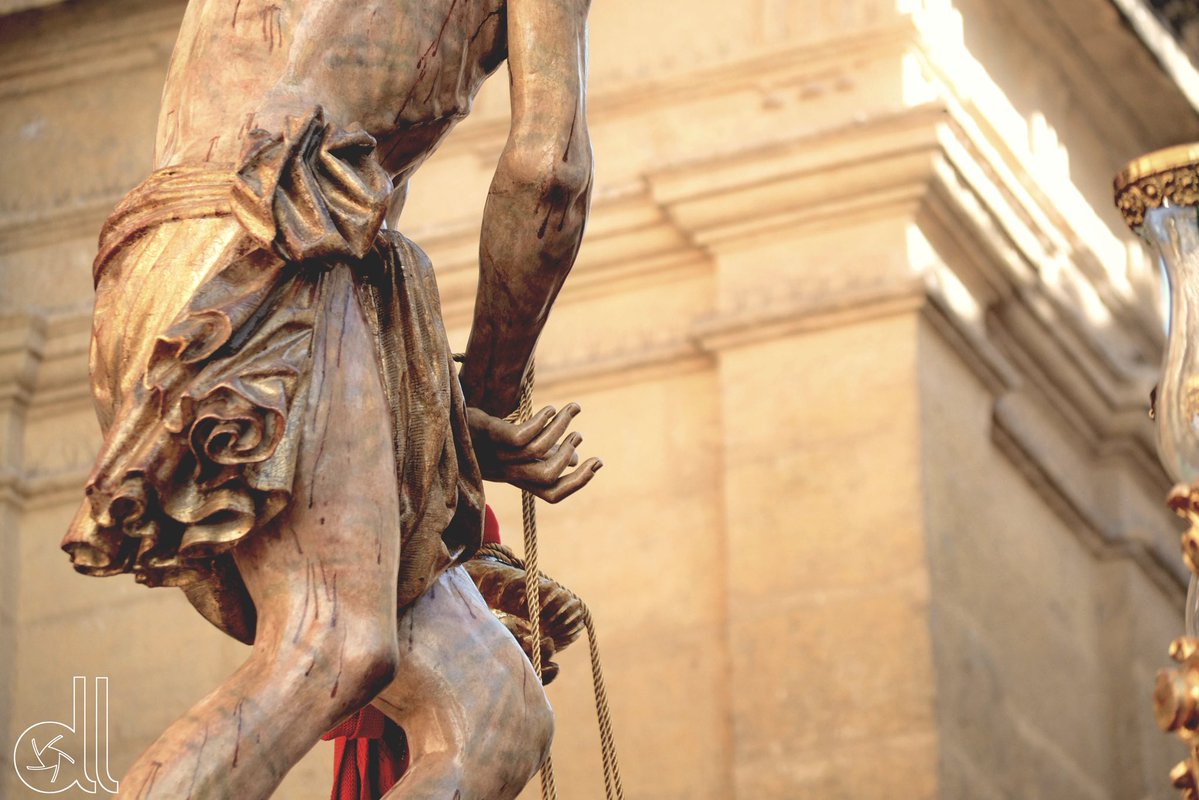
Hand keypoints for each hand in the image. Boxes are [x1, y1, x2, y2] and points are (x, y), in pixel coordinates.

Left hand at [466, 403, 601, 502]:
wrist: (443, 424)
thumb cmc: (479, 438)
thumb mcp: (511, 451)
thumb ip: (543, 456)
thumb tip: (573, 459)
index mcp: (516, 478)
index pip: (551, 494)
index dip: (578, 482)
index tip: (598, 461)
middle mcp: (507, 471)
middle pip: (547, 479)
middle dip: (570, 457)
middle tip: (579, 435)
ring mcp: (497, 453)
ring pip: (538, 451)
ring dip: (562, 429)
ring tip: (571, 411)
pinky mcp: (490, 434)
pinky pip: (521, 435)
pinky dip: (542, 421)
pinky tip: (549, 408)